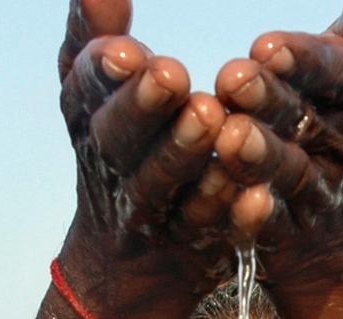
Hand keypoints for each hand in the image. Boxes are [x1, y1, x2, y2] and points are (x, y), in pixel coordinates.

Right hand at [57, 0, 234, 318]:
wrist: (131, 260)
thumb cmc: (122, 148)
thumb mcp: (96, 91)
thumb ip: (95, 35)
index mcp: (87, 118)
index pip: (86, 90)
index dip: (103, 72)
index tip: (128, 51)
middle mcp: (111, 166)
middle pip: (118, 139)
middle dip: (141, 107)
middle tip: (171, 75)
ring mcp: (149, 212)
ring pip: (162, 184)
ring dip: (184, 153)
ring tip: (211, 117)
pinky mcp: (192, 246)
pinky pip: (211, 230)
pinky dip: (231, 214)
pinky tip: (256, 192)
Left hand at [210, 0, 342, 295]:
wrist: (329, 229)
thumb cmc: (326, 119)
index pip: (338, 71)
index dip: (305, 58)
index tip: (266, 44)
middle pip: (308, 119)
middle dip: (272, 99)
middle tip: (234, 77)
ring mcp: (317, 196)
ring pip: (290, 174)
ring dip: (263, 156)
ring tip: (231, 137)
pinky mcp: (284, 237)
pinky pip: (269, 227)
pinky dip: (255, 217)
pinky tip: (238, 204)